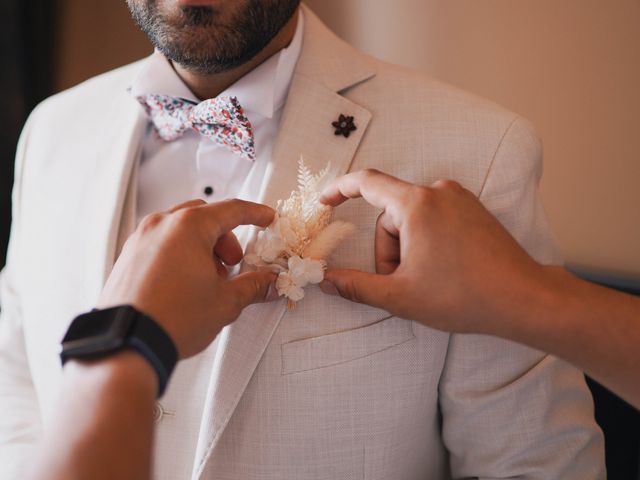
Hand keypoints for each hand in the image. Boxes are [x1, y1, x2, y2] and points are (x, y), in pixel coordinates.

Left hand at [98, 199, 276, 357]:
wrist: (128, 344)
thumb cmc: (171, 319)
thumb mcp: (225, 302)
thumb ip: (252, 286)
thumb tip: (265, 283)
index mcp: (188, 227)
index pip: (231, 209)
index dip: (254, 214)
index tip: (265, 218)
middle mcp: (161, 226)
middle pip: (204, 216)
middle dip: (225, 236)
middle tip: (234, 262)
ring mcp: (140, 240)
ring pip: (180, 229)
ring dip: (201, 245)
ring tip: (209, 277)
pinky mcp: (127, 257)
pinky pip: (160, 243)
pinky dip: (179, 253)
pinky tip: (186, 282)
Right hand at [319, 169, 546, 333]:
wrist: (523, 299)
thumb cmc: (463, 296)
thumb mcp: (400, 296)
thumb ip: (357, 286)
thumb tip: (327, 281)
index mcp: (416, 205)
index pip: (366, 182)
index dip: (339, 190)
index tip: (325, 201)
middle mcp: (439, 192)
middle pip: (390, 216)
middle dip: (388, 251)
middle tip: (404, 283)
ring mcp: (460, 199)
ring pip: (412, 220)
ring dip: (408, 250)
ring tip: (428, 280)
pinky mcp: (474, 210)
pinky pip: (435, 220)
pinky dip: (428, 243)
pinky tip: (443, 270)